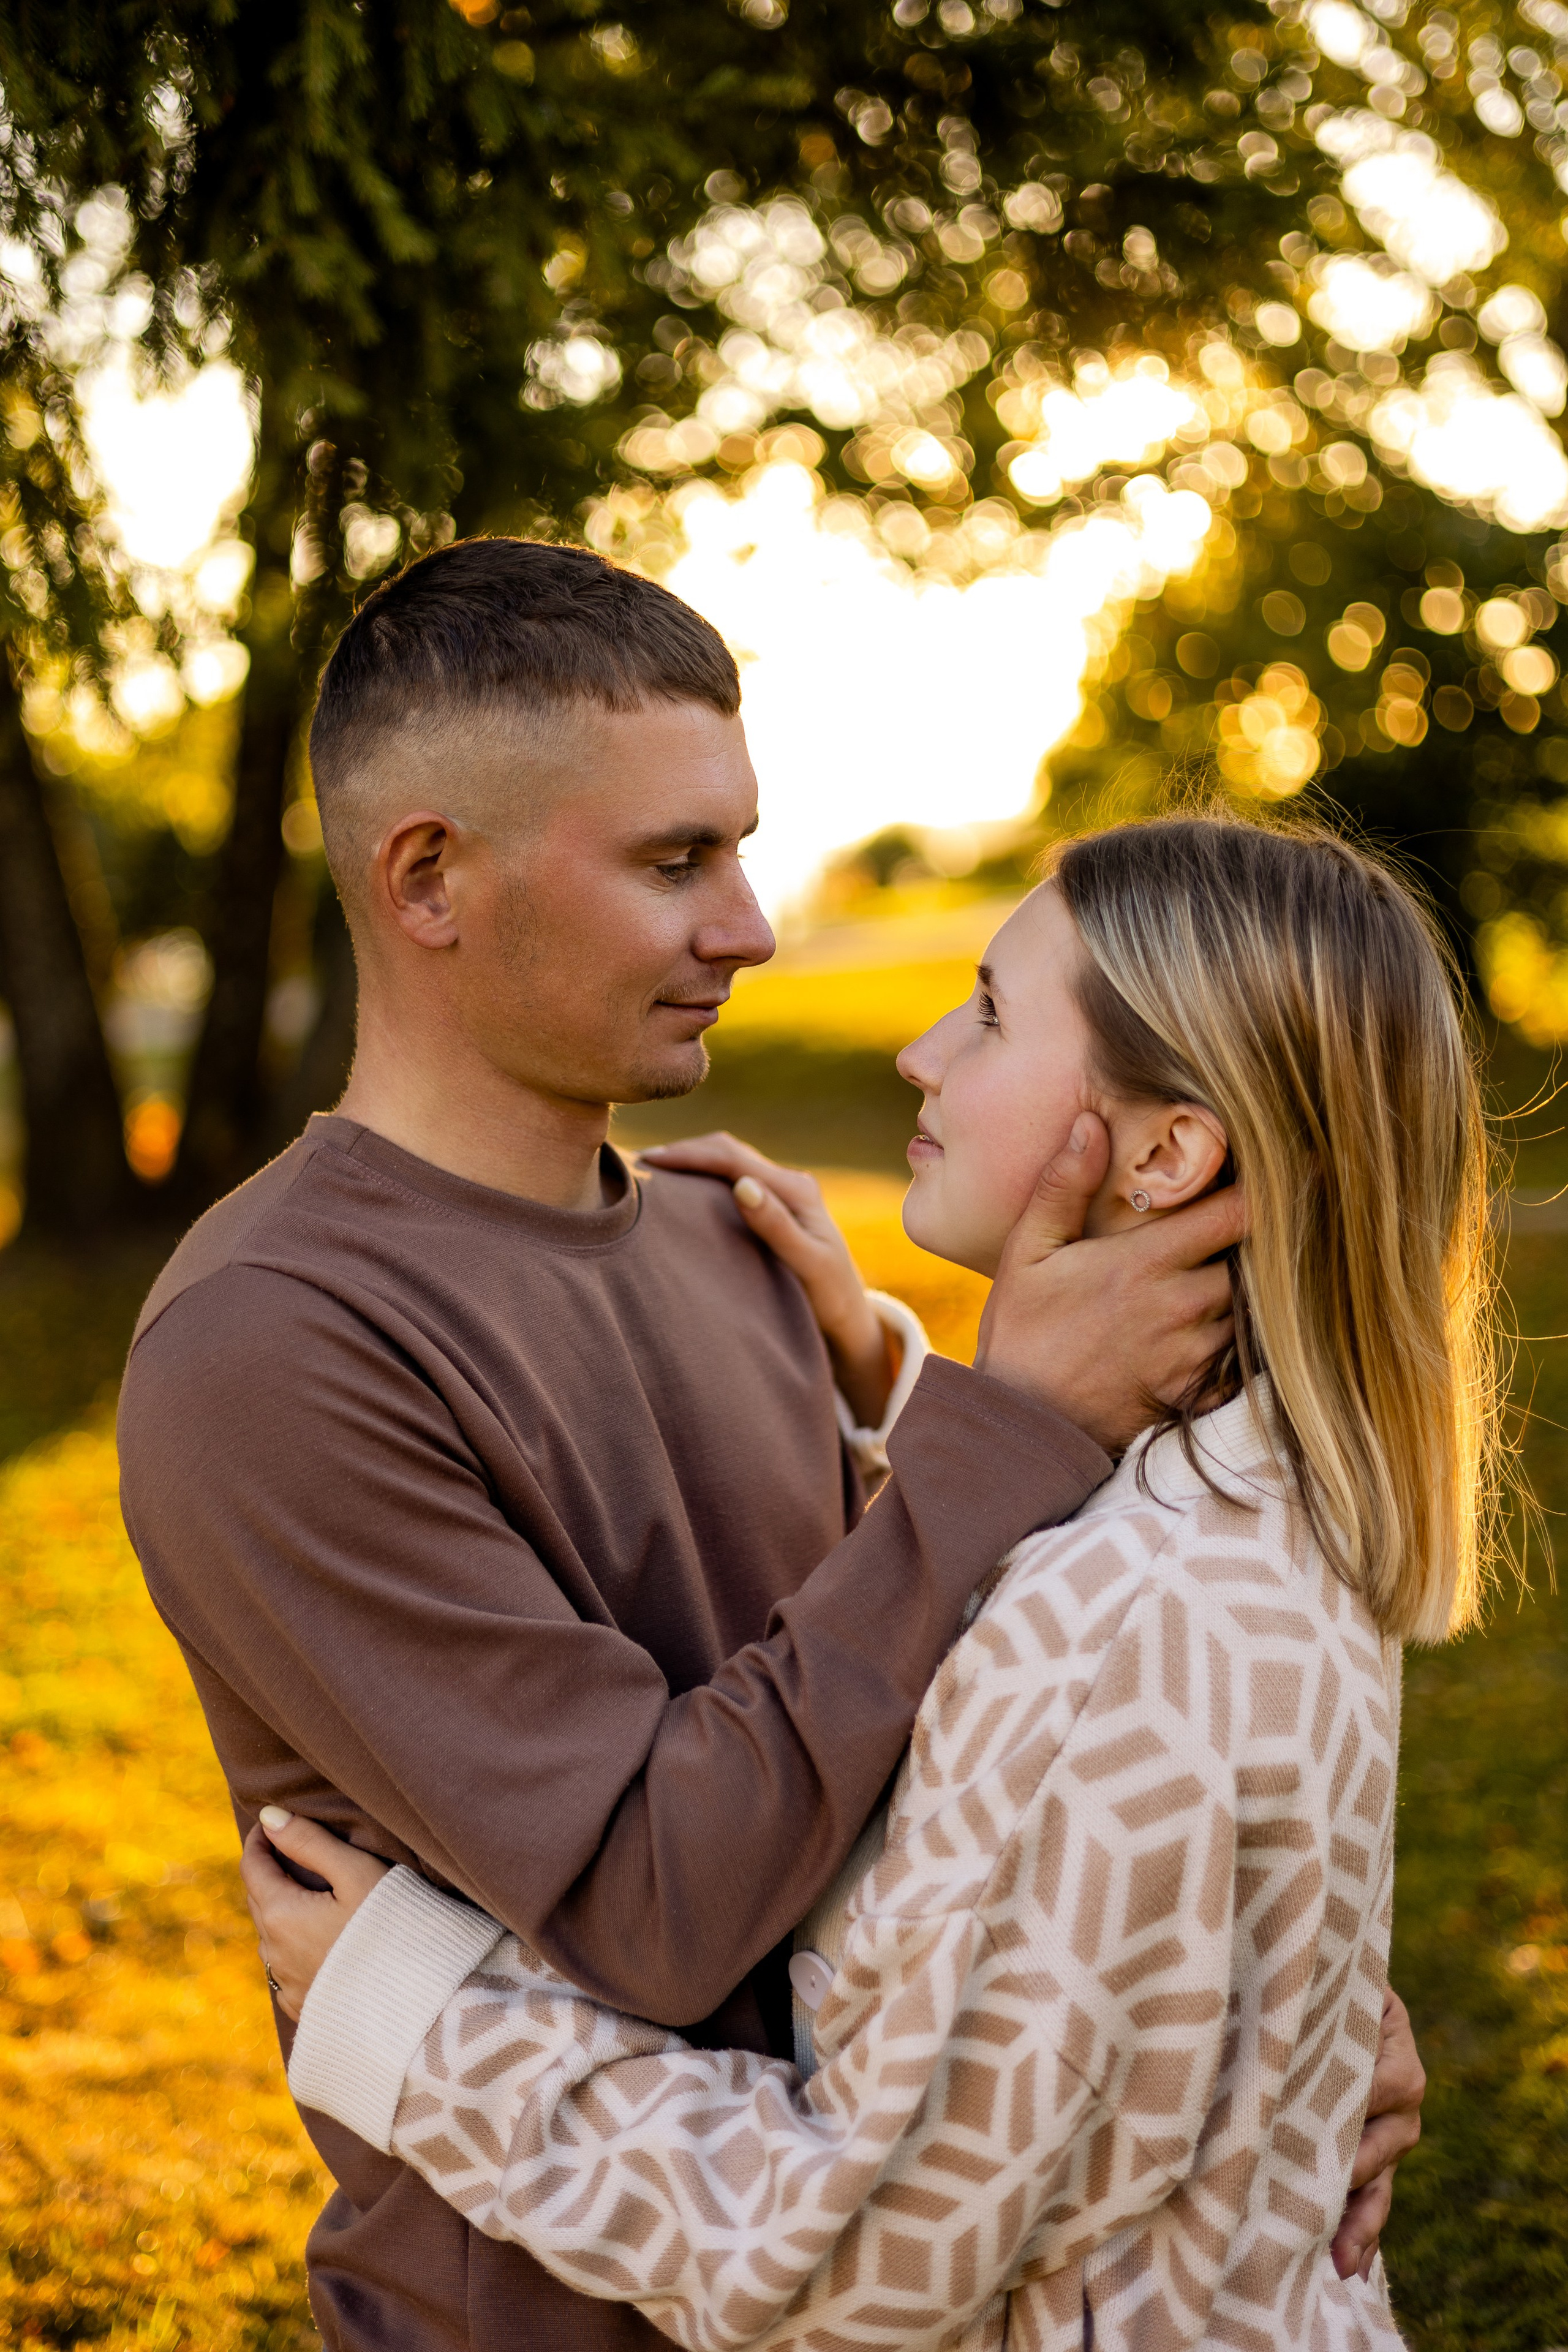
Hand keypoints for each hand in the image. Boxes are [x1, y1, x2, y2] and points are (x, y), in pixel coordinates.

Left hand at [239, 1807, 389, 2022]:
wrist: (418, 2003)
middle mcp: (274, 1953)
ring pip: (271, 1936)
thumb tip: (269, 1815)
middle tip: (291, 1849)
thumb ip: (310, 1842)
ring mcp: (287, 1985)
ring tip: (310, 1893)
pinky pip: (286, 1969)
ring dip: (282, 1910)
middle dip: (270, 1871)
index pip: (253, 1867)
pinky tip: (318, 1941)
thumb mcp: (356, 1872)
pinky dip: (294, 1946)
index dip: (260, 1839)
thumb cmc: (394, 1927)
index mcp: (281, 1915)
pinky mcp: (304, 2008)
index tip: (271, 1822)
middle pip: (259, 1900)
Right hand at [639, 1133, 895, 1427]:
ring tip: (650, 1170)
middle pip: (728, 1151)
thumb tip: (743, 1184)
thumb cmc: (830, 1298)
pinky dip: (702, 1177)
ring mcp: (781, 1193)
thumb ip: (777, 1226)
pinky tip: (679, 1190)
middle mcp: (789, 1183)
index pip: (732, 1159)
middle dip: (684, 1150)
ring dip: (692, 1160)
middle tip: (636, 1161)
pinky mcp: (774, 1207)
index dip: (689, 1154)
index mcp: (795, 1190)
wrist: (850, 1317)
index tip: (649, 1161)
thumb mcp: (807, 1265)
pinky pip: (731, 1180)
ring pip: (728, 1162)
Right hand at [975, 1113, 1243, 1452]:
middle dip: (1254, 1239)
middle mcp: (1181, 1307)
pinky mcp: (1197, 1393)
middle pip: (1255, 1259)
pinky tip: (1217, 1323)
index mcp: (1145, 1264)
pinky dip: (1239, 1338)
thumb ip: (1063, 1185)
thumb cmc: (1022, 1332)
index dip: (1258, 1188)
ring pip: (1252, 1307)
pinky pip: (1243, 1359)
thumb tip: (1091, 1122)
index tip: (1267, 1170)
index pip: (1235, 1213)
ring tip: (1231, 1266)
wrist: (1022, 1426)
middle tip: (1244, 1219)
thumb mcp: (1026, 1251)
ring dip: (1246, 1286)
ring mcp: (1194, 1354)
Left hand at [1330, 1987, 1425, 2281]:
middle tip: (1325, 2195)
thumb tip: (1275, 2012)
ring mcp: (1391, 2131)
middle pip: (1386, 2140)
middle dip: (1356, 2172)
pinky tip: (1346, 2264)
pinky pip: (1374, 2198)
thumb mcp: (1327, 1980)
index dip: (1359, 2104)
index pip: (1386, 2082)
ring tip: (1341, 2257)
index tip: (1324, 2124)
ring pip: (1381, 2180)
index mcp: (1395, 2043)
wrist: (1325, 1990)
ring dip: (1362, 2220)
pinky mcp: (1374, 2158)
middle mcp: (1403, 2093)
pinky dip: (1361, 2231)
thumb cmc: (1318, 1983)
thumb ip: (1317, 1998)